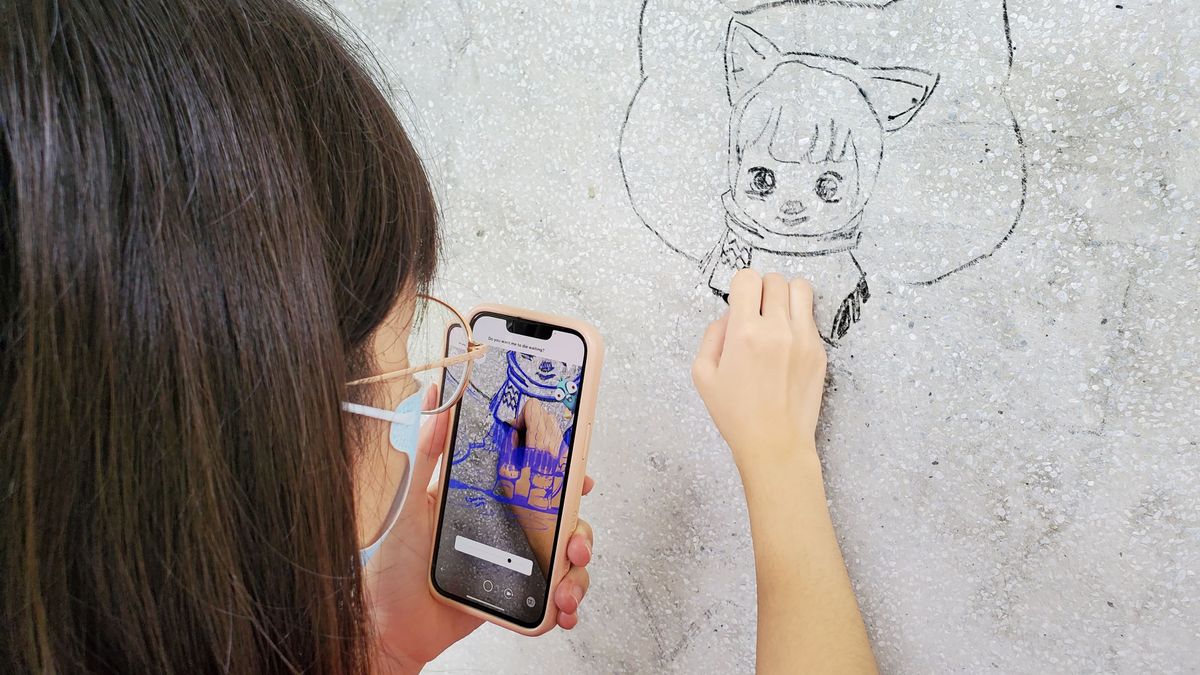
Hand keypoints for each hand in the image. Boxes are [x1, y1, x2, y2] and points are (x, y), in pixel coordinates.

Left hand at [366, 387, 595, 672]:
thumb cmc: (390, 567)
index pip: (534, 478)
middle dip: (579, 531)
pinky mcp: (514, 600)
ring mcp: (512, 564)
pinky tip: (562, 611)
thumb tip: (433, 401)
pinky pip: (552, 599)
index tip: (579, 476)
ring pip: (564, 561)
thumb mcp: (408, 503)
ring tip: (564, 590)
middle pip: (561, 521)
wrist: (386, 626)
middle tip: (575, 543)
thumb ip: (425, 455)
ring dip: (576, 574)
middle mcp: (504, 529)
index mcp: (485, 500)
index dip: (563, 475)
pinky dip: (566, 606)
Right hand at [691, 270, 826, 478]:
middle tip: (756, 313)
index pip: (748, 278)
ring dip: (786, 296)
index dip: (741, 287)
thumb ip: (712, 336)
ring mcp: (803, 339)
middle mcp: (777, 329)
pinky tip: (788, 343)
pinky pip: (811, 317)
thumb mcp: (703, 375)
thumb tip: (730, 315)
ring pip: (801, 288)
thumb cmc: (735, 413)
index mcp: (744, 333)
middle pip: (774, 279)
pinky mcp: (819, 351)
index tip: (740, 304)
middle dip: (762, 290)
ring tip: (777, 317)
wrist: (775, 443)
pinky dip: (798, 320)